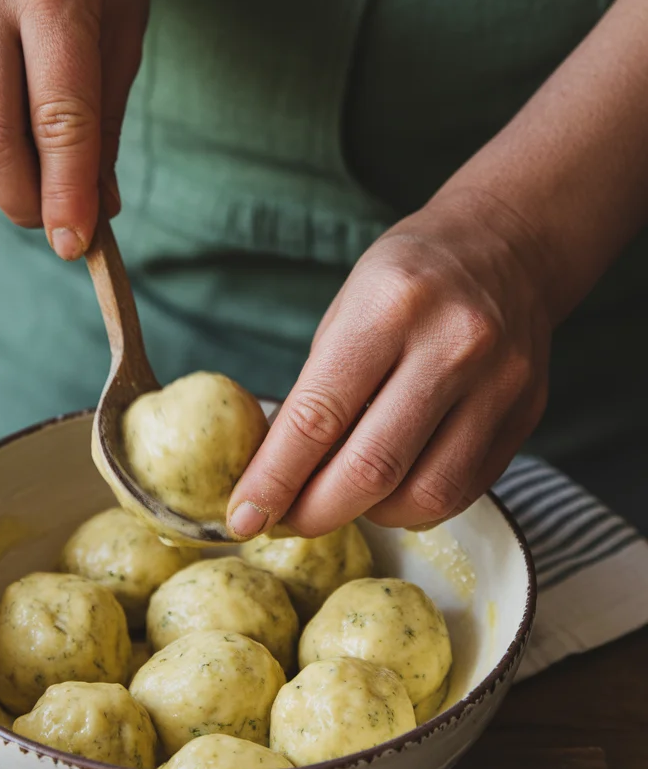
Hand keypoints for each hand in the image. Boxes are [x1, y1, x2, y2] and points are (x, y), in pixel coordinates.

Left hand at [228, 194, 551, 534]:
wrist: (508, 247)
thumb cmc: (408, 280)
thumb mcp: (346, 311)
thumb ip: (316, 393)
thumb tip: (275, 479)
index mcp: (389, 307)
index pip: (318, 418)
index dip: (275, 480)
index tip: (243, 516)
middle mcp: (451, 346)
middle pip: (372, 468)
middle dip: (316, 511)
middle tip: (285, 521)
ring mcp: (498, 384)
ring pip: (425, 494)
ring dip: (369, 515)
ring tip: (342, 501)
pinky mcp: (525, 415)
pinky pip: (464, 490)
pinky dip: (416, 505)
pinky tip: (391, 491)